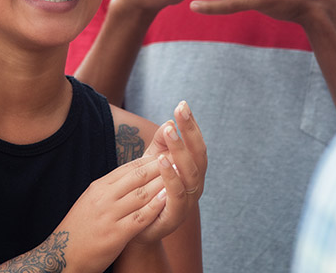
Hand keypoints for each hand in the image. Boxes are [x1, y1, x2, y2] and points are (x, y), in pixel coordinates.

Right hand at [44, 154, 169, 271]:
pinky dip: (156, 207)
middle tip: (178, 158)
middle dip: (160, 166)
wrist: (63, 254)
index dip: (150, 159)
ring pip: (141, 194)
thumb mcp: (92, 200)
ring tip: (179, 176)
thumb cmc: (82, 227)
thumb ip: (111, 187)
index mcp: (99, 187)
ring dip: (162, 184)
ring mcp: (109, 215)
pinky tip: (168, 200)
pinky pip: (140, 217)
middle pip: (137, 176)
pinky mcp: (116, 234)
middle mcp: (104, 197)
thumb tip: (133, 173)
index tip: (167, 153)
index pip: (129, 168)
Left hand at [136, 101, 206, 243]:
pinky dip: (171, 177)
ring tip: (170, 132)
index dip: (191, 125)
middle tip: (180, 111)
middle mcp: (195, 184)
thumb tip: (168, 123)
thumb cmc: (146, 193)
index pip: (196, 144)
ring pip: (190, 173)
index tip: (182, 104)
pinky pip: (178, 195)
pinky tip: (162, 161)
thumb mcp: (152, 165)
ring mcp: (188, 201)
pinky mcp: (176, 216)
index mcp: (192, 171)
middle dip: (189, 131)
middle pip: (198, 154)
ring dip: (180, 151)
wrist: (136, 231)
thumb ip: (160, 146)